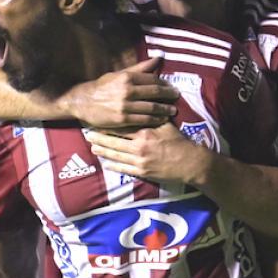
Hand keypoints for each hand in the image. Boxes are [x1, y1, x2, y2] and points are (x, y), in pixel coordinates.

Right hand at [58, 57, 176, 127]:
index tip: (171, 87)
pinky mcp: (122, 119)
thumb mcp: (119, 74)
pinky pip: (143, 120)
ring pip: (151, 107)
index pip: (152, 79)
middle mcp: (127, 90)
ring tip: (172, 111)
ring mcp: (125, 106)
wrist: (82, 102)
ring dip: (165, 109)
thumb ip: (139, 68)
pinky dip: (155, 120)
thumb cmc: (101, 87)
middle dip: (168, 95)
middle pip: (155, 92)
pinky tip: (161, 120)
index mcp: (127, 77)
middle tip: (177, 97)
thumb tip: (158, 58)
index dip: (164, 84)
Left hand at [86, 123, 207, 184]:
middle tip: (87, 133)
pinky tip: (105, 163)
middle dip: (100, 137)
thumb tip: (146, 106)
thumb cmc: (179, 142)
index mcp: (145, 132)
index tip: (99, 120)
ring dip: (102, 151)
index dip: (109, 124)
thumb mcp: (167, 126)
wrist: (189, 163)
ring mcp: (139, 160)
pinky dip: (113, 166)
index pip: (122, 126)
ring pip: (115, 155)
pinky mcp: (142, 172)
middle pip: (114, 140)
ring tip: (92, 147)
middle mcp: (139, 146)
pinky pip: (123, 169)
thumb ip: (154, 117)